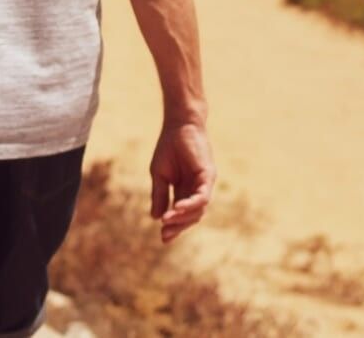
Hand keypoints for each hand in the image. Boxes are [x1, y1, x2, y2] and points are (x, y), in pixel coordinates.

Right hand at [150, 120, 214, 243]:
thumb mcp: (159, 175)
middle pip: (192, 216)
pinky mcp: (208, 176)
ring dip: (182, 217)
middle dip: (178, 226)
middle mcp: (197, 189)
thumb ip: (159, 195)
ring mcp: (204, 184)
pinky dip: (190, 204)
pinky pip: (202, 196)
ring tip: (167, 221)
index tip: (163, 238)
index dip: (174, 227)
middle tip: (165, 234)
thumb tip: (155, 217)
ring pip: (198, 209)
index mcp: (185, 190)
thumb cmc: (168, 147)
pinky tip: (177, 208)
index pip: (182, 214)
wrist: (178, 125)